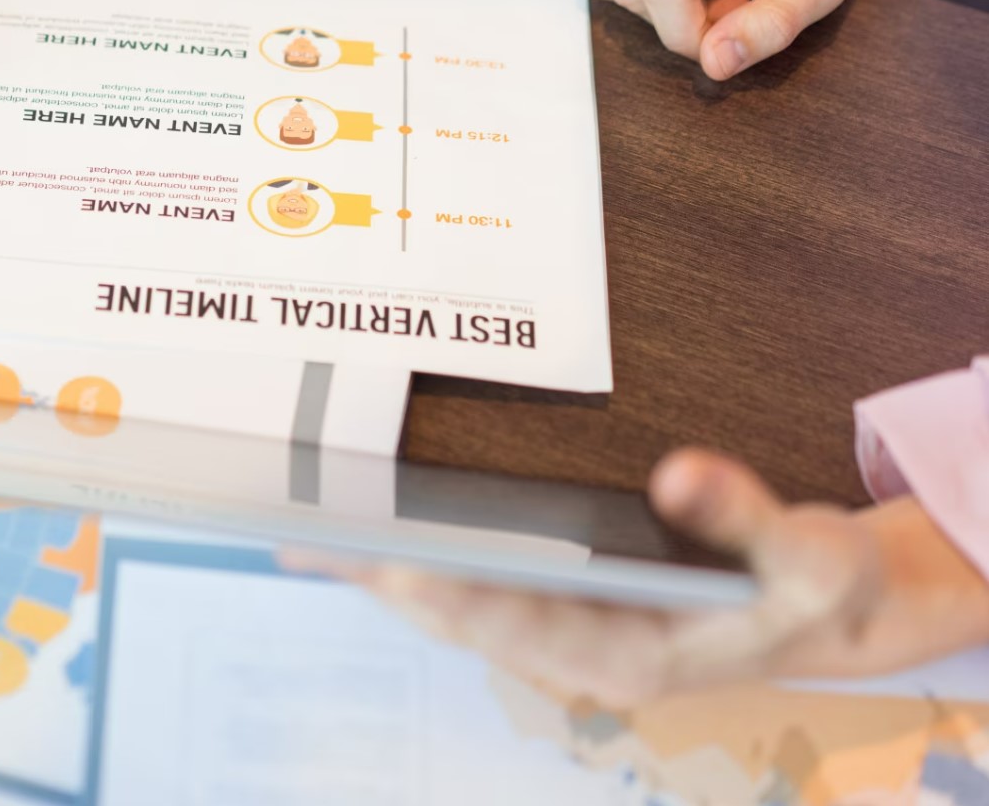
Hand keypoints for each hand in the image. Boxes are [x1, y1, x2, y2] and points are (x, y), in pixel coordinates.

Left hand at [282, 449, 988, 707]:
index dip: (454, 593)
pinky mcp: (557, 605)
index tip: (395, 561)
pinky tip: (370, 536)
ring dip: (385, 574)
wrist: (826, 607)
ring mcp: (564, 632)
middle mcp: (582, 652)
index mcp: (632, 657)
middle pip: (463, 618)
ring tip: (306, 536)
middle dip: (386, 580)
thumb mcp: (814, 557)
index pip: (522, 627)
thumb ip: (749, 518)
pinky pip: (471, 588)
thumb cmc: (818, 586)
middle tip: (305, 539)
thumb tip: (679, 474)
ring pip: (455, 607)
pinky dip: (418, 561)